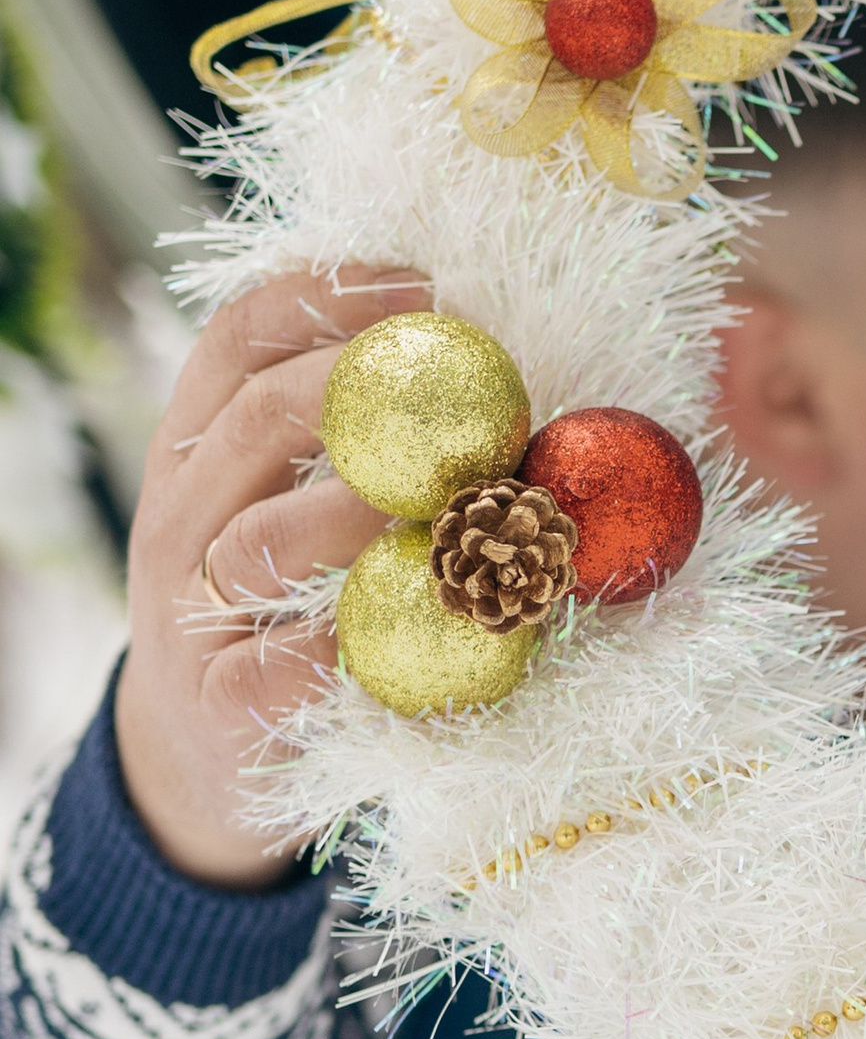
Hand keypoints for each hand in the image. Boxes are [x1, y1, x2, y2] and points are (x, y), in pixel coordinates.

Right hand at [115, 269, 424, 887]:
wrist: (207, 753)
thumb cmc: (288, 611)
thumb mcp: (298, 511)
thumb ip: (366, 447)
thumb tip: (514, 383)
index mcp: (199, 449)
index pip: (240, 339)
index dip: (330, 296)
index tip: (428, 285)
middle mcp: (179, 518)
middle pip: (257, 420)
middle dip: (366, 390)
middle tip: (468, 394)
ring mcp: (188, 614)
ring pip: (262, 543)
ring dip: (371, 514)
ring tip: (458, 507)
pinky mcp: (221, 706)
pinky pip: (281, 668)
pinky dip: (354, 645)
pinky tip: (424, 629)